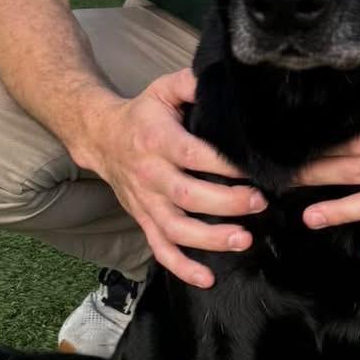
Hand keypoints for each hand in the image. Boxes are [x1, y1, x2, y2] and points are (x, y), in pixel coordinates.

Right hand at [83, 68, 265, 288]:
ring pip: (175, 228)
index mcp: (157, 139)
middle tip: (259, 203)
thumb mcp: (163, 90)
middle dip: (226, 204)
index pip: (192, 155)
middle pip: (187, 196)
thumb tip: (221, 81)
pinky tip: (207, 278)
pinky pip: (160, 249)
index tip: (253, 170)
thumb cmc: (142, 114)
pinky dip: (182, 267)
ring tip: (243, 240)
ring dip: (210, 239)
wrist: (99, 137)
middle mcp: (150, 174)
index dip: (223, 165)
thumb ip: (191, 83)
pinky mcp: (143, 219)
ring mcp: (145, 201)